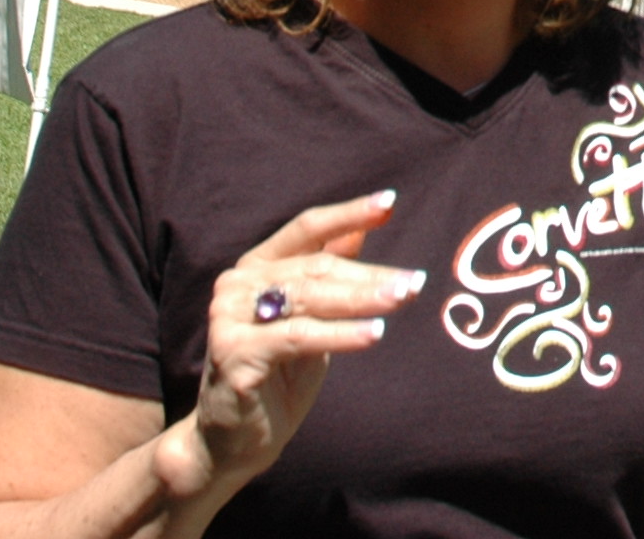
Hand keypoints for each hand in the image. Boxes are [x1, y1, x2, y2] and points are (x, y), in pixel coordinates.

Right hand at [151, 190, 422, 509]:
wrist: (235, 441)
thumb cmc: (279, 375)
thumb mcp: (310, 319)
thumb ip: (326, 275)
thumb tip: (363, 230)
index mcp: (256, 266)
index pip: (306, 228)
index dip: (348, 214)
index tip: (388, 202)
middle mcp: (237, 284)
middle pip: (317, 268)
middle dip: (370, 275)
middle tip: (414, 282)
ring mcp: (229, 316)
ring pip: (311, 298)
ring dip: (363, 298)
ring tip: (404, 297)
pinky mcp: (234, 351)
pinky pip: (299, 336)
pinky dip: (341, 334)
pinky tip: (375, 334)